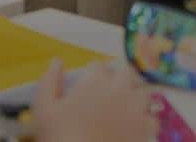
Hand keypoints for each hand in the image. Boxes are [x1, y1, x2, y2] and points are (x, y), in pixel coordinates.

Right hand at [33, 59, 155, 141]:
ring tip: (123, 110)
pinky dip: (144, 122)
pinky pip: (151, 118)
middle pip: (125, 72)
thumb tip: (56, 61)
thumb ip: (50, 81)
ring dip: (134, 96)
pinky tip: (133, 130)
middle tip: (107, 95)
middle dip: (118, 79)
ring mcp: (136, 108)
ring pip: (142, 92)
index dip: (91, 75)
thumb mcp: (44, 110)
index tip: (86, 88)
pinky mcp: (146, 130)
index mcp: (95, 80)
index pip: (98, 65)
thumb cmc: (60, 138)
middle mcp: (120, 88)